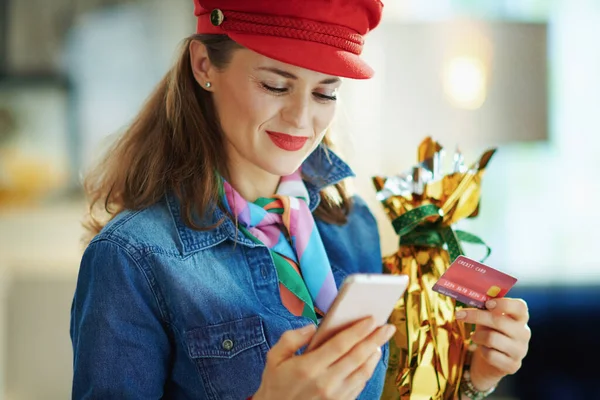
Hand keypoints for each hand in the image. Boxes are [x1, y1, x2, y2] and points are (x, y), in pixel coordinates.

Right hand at [253, 318, 395, 399]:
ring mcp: (334, 396)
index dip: (358, 331)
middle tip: (387, 327)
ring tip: (380, 342)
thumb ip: (291, 338)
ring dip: (373, 355)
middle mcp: (325, 382)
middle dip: (374, 339)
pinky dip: (367, 371)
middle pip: (357, 357)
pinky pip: (359, 386)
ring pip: (362, 373)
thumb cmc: (276, 384)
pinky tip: (369, 360)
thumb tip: (312, 327)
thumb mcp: (274, 358)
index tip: (370, 319)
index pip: (340, 345)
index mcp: (308, 367)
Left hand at [456, 298, 530, 390]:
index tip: (487, 304)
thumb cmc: (489, 332)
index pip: (520, 307)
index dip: (504, 304)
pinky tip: (483, 350)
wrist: (492, 361)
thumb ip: (484, 308)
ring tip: (474, 336)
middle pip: (499, 321)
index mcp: (520, 318)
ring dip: (477, 336)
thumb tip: (471, 296)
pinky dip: (482, 351)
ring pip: (492, 338)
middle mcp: (524, 333)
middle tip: (459, 315)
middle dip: (476, 316)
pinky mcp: (513, 365)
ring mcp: (520, 350)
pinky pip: (491, 355)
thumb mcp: (487, 318)